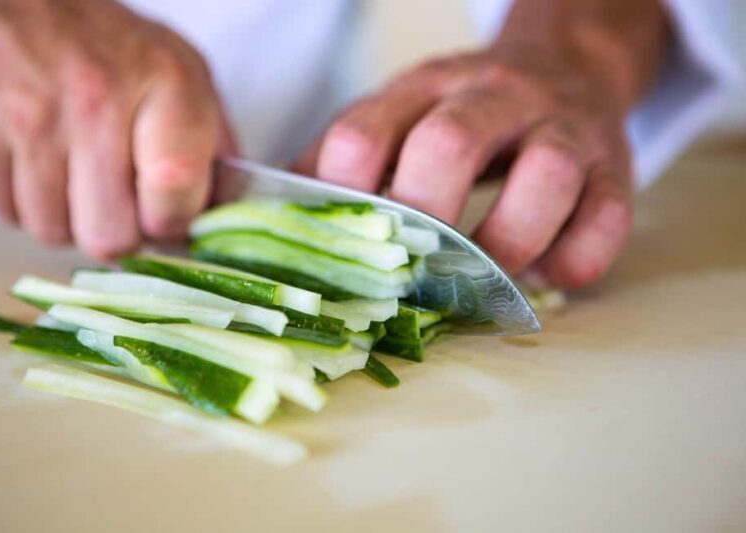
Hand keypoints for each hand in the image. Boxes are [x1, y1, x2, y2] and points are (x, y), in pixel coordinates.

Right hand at [0, 0, 233, 258]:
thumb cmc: (100, 39)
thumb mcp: (178, 69)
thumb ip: (213, 141)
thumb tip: (229, 210)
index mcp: (164, 83)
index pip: (176, 204)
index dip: (172, 226)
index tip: (166, 216)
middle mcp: (97, 99)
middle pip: (112, 238)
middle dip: (116, 231)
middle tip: (116, 201)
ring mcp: (30, 119)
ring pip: (56, 234)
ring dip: (68, 219)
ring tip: (73, 173)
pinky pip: (9, 216)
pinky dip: (25, 203)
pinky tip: (36, 164)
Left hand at [298, 1, 666, 287]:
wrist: (563, 70)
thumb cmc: (461, 115)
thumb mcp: (395, 119)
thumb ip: (340, 167)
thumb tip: (271, 228)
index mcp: (420, 91)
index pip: (362, 134)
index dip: (343, 197)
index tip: (343, 247)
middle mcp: (490, 100)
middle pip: (448, 146)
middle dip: (425, 219)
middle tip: (416, 270)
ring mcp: (557, 129)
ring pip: (542, 175)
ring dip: (507, 243)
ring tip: (488, 279)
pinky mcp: (613, 165)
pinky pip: (607, 214)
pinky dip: (576, 259)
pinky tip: (547, 274)